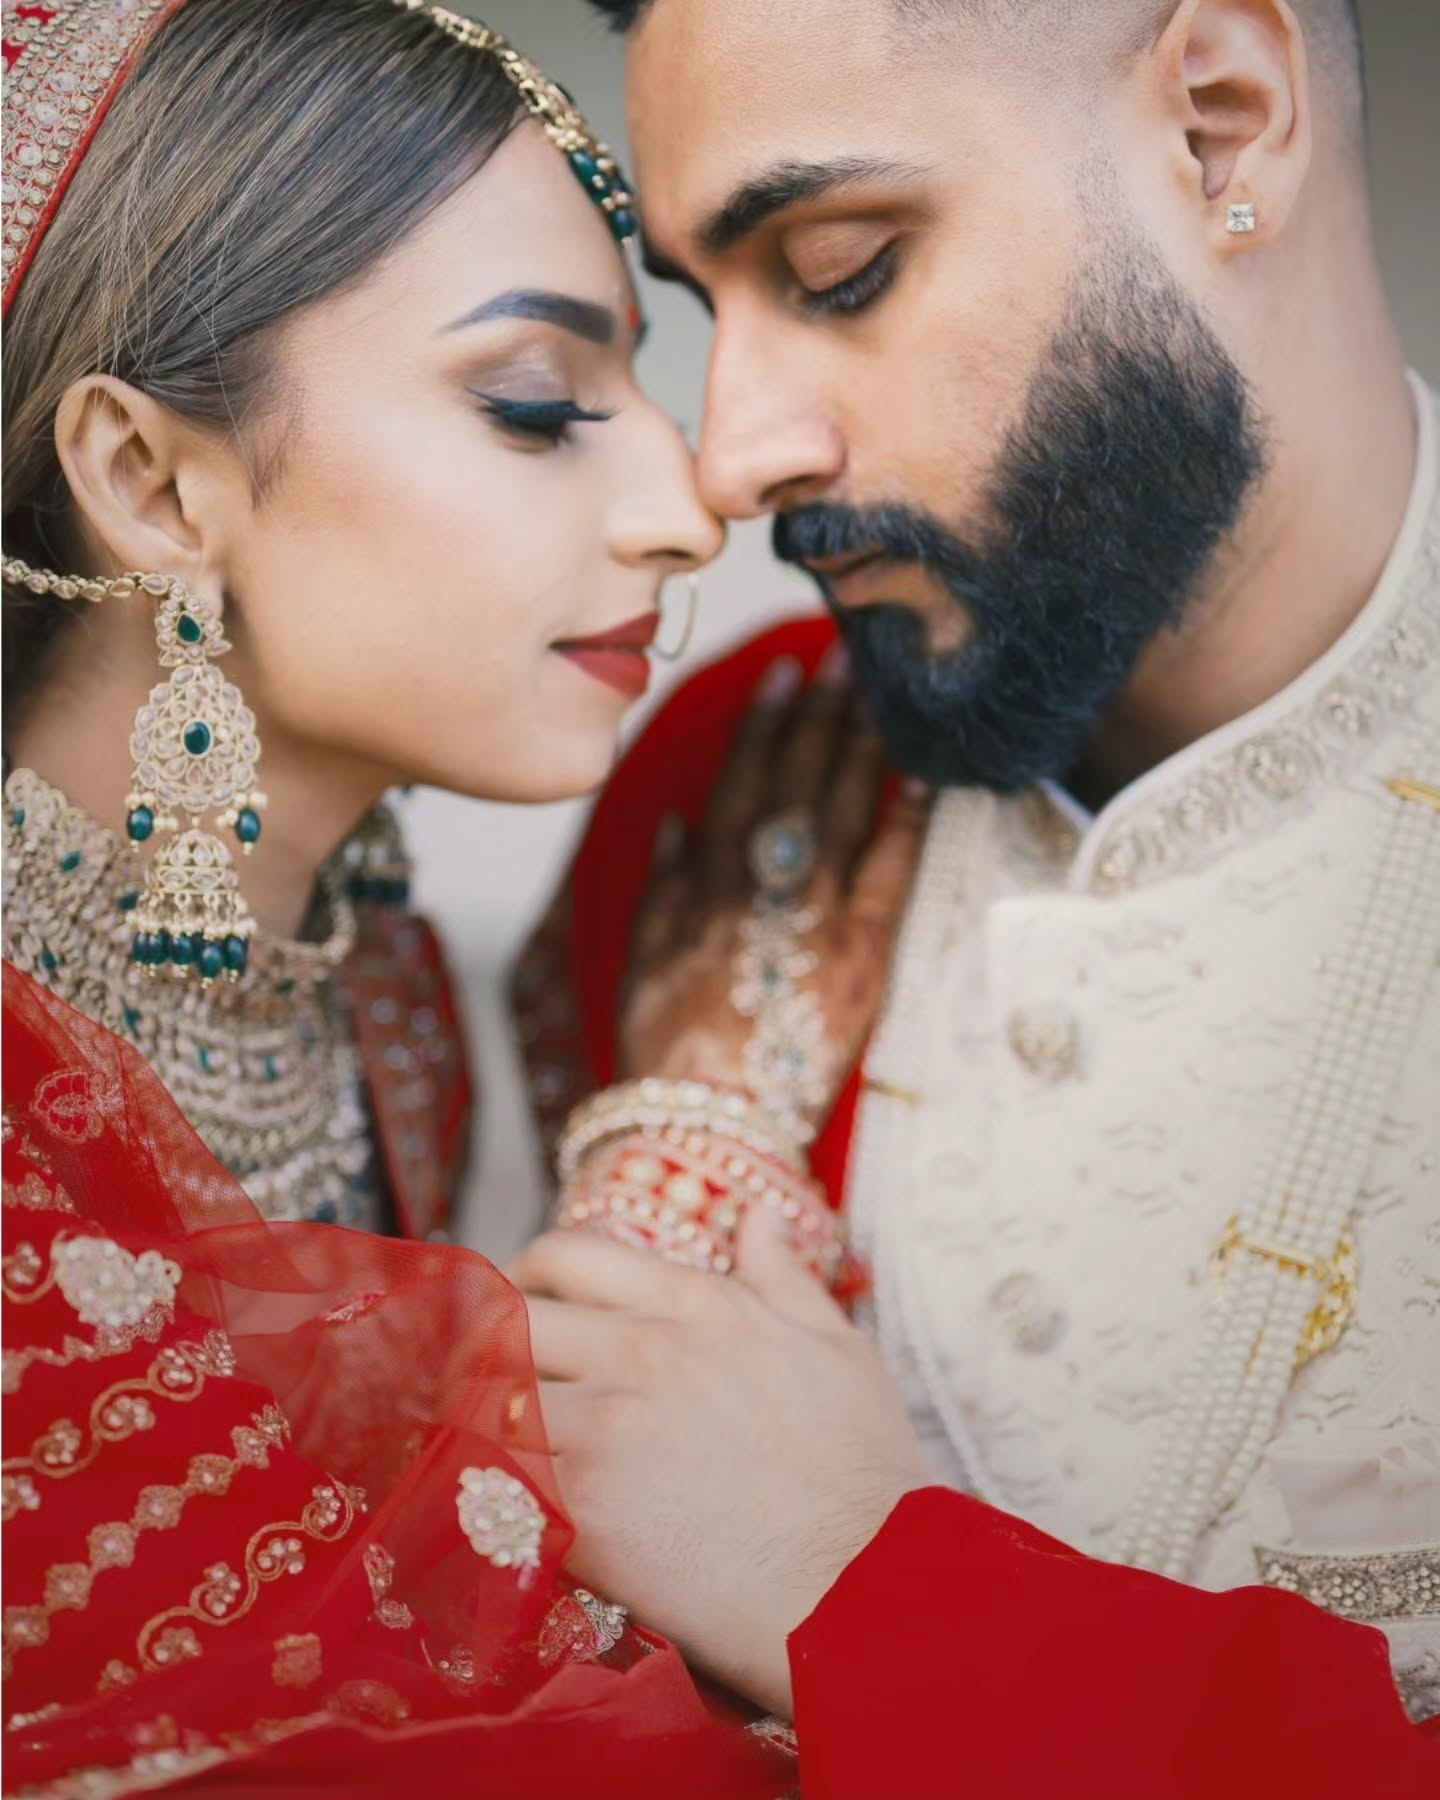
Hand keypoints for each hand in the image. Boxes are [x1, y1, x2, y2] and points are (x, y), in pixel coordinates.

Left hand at [510, 1210, 931, 1716]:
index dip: (524, 1275)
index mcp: (699, 1304)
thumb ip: (783, 1278)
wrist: (865, 1587)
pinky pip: (496, 1479)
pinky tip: (491, 1505)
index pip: (569, 1255)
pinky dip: (483, 1488)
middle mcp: (643, 1349)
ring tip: (476, 1447)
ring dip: (474, 1421)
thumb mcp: (838, 1348)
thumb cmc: (865, 1471)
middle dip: (479, 1345)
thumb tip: (757, 1217)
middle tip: (477, 1380)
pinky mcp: (585, 1509)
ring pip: (488, 1398)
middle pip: (511, 1319)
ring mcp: (608, 1427)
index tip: (514, 1304)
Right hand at [619, 648, 928, 1131]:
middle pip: (797, 781)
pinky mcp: (860, 956)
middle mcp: (759, 884)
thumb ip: (660, 883)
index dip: (765, 724)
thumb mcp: (641, 955)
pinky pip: (889, 874)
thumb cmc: (665, 1043)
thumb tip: (675, 821)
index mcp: (703, 879)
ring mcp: (813, 916)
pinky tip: (924, 776)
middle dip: (822, 716)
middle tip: (846, 661)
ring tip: (881, 697)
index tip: (784, 676)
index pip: (740, 780)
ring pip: (843, 811)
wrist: (705, 1119)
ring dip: (863, 747)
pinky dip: (905, 821)